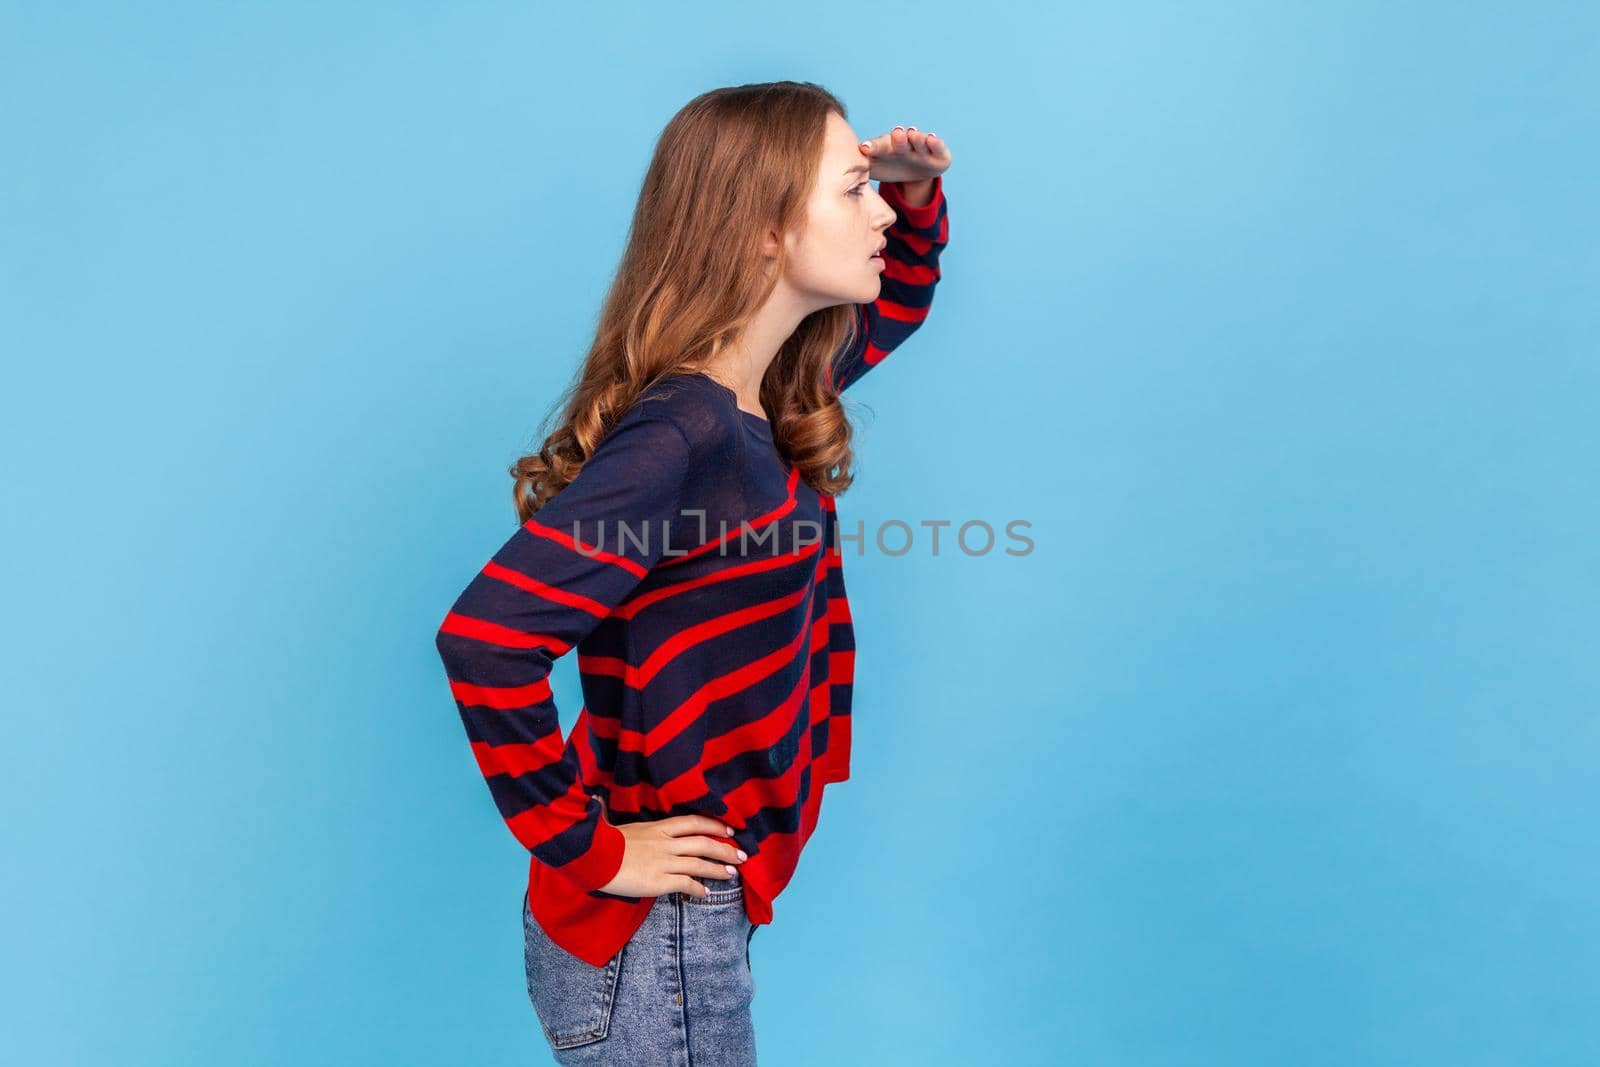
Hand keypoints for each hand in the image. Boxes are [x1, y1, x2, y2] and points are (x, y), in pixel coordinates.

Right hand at [597, 810, 747, 898]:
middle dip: (725, 849)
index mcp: (658, 828)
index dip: (714, 826)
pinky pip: (685, 884)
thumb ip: (632, 823)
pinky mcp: (659, 882)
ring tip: (732, 873)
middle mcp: (665, 843)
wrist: (592, 858)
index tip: (729, 830)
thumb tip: (602, 801)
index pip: (693, 823)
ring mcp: (664, 862)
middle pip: (703, 843)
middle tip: (741, 855)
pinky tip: (706, 893)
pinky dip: (698, 889)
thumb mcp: (620, 826)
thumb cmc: (601, 843)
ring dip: (718, 869)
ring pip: (699, 864)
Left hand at [858, 125, 951, 184]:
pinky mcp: (939, 154)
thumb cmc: (890, 167)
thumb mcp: (876, 169)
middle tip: (896, 134)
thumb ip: (860, 168)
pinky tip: (932, 138)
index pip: (878, 148)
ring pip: (918, 142)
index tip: (865, 148)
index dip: (872, 148)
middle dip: (897, 139)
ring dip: (916, 138)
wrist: (917, 173)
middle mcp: (903, 146)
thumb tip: (837, 173)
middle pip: (899, 142)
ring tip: (912, 134)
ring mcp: (921, 148)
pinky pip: (938, 147)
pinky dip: (936, 142)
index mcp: (886, 149)